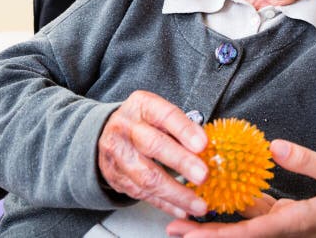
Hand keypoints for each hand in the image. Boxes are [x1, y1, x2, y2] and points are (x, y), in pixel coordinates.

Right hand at [97, 90, 209, 218]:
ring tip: (198, 203)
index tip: (203, 145)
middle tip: (203, 175)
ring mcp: (119, 154)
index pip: (165, 116)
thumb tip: (208, 146)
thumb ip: (182, 126)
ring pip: (147, 177)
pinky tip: (182, 210)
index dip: (184, 131)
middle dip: (181, 162)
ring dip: (176, 193)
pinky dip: (165, 204)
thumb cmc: (143, 121)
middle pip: (154, 146)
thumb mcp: (160, 112)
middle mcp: (127, 128)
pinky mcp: (117, 177)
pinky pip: (143, 194)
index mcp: (142, 106)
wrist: (107, 132)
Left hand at [166, 139, 315, 237]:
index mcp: (295, 222)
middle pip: (239, 234)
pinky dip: (237, 208)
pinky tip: (222, 196)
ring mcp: (286, 224)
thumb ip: (307, 160)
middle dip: (204, 234)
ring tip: (186, 215)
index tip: (192, 233)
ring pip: (244, 226)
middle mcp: (285, 228)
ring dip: (215, 222)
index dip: (219, 234)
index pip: (250, 232)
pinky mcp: (289, 217)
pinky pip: (257, 214)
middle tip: (173, 227)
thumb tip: (274, 146)